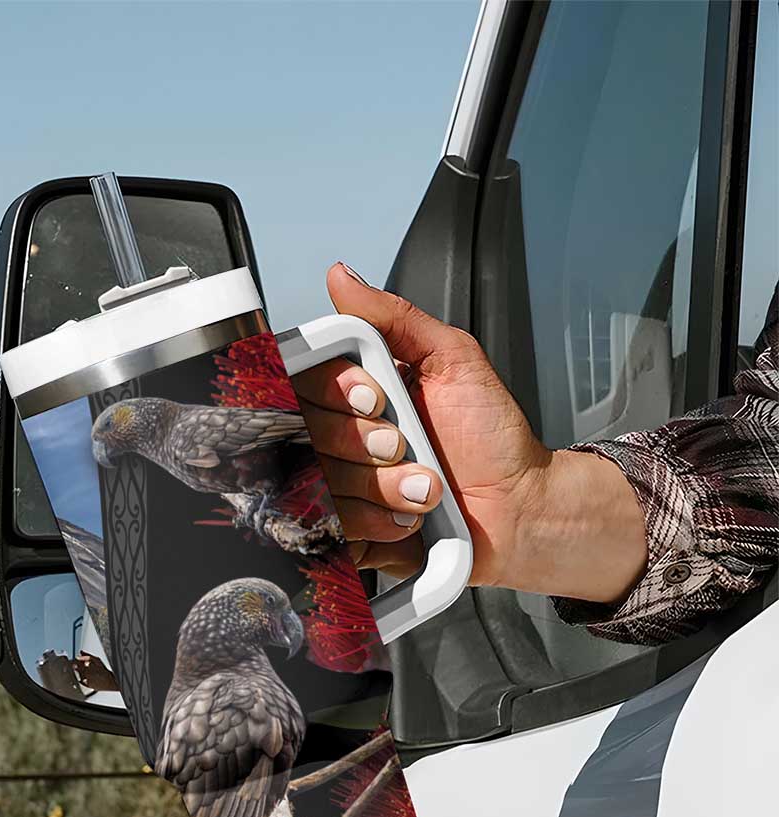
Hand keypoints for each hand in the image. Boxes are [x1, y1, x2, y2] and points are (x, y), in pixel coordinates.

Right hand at [295, 262, 647, 603]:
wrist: (520, 505)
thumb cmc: (492, 434)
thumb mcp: (452, 358)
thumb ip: (396, 316)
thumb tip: (342, 277)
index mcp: (353, 394)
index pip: (301, 383)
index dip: (332, 392)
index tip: (377, 397)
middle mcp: (338, 440)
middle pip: (303, 435)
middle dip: (364, 442)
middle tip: (406, 443)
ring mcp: (341, 489)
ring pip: (318, 486)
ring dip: (381, 486)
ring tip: (424, 486)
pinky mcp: (349, 534)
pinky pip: (329, 531)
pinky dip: (374, 523)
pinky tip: (407, 516)